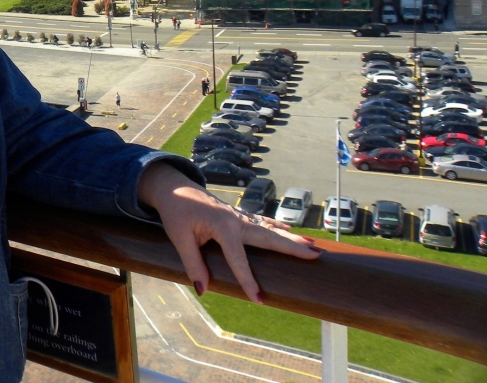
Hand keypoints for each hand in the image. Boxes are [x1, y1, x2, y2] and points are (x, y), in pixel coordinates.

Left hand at [137, 163, 319, 303]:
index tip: (259, 300)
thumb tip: (203, 289)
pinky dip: (275, 227)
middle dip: (290, 247)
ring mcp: (238, 215)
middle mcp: (235, 219)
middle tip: (314, 255)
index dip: (248, 280)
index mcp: (222, 225)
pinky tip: (289, 231)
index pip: (238, 257)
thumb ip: (193, 263)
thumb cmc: (175, 212)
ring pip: (268, 228)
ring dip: (289, 238)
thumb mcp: (179, 238)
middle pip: (267, 236)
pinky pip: (261, 222)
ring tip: (312, 245)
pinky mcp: (236, 214)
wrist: (172, 187)